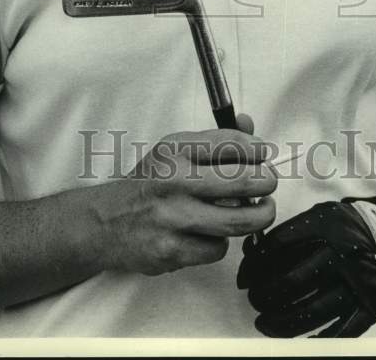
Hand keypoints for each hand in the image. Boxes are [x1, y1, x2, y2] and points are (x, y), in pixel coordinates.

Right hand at [96, 124, 275, 276]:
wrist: (106, 221)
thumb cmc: (149, 184)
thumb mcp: (174, 151)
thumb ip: (214, 139)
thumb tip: (250, 124)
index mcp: (175, 149)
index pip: (230, 143)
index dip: (257, 149)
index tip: (265, 155)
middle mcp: (174, 180)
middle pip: (242, 182)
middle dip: (267, 182)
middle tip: (269, 183)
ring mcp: (173, 217)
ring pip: (237, 220)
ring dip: (256, 216)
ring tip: (258, 210)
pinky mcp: (172, 250)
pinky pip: (217, 248)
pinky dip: (221, 242)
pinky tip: (211, 232)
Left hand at [236, 198, 375, 336]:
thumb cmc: (343, 227)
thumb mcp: (319, 215)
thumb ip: (289, 231)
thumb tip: (251, 252)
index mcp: (326, 226)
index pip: (279, 245)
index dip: (254, 264)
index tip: (243, 278)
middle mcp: (341, 253)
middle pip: (291, 280)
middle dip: (264, 294)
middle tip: (253, 300)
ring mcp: (357, 282)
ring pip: (312, 310)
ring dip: (281, 321)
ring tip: (263, 323)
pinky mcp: (370, 305)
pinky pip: (342, 331)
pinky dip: (318, 339)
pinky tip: (298, 341)